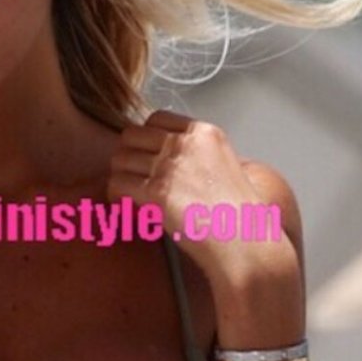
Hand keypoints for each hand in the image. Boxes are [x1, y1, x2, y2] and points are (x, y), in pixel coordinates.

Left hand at [107, 110, 296, 286]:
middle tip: (132, 175)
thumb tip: (166, 161)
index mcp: (206, 133)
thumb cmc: (240, 217)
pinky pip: (117, 184)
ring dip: (120, 176)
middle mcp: (186, 143)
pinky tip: (124, 206)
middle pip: (132, 135)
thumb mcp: (225, 168)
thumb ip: (197, 157)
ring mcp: (170, 165)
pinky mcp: (157, 191)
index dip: (145, 137)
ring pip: (119, 158)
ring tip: (127, 194)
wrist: (245, 242)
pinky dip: (116, 196)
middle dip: (128, 155)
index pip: (157, 118)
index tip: (145, 154)